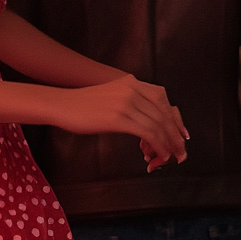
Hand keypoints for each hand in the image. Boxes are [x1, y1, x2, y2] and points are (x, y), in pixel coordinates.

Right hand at [54, 75, 188, 170]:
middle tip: (180, 152)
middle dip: (175, 136)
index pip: (162, 99)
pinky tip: (156, 154)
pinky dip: (157, 146)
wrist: (60, 104)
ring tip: (170, 157)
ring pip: (158, 125)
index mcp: (130, 82)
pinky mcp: (118, 117)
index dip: (174, 118)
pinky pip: (148, 133)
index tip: (180, 134)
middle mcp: (131, 89)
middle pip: (164, 113)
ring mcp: (125, 102)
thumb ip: (129, 102)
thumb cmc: (81, 104)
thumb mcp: (110, 95)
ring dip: (168, 144)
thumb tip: (147, 124)